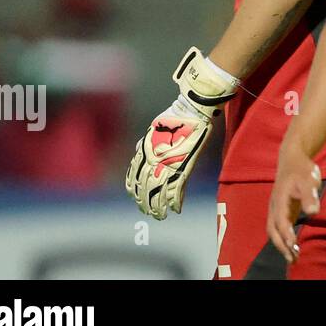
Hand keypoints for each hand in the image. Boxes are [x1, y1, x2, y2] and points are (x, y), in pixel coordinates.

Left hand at [125, 48, 237, 219]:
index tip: (134, 197)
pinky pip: (177, 189)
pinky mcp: (184, 166)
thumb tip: (139, 146)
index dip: (133, 189)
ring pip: (158, 192)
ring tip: (159, 215)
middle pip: (144, 188)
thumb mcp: (154, 127)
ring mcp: (168, 164)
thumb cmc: (175, 116)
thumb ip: (147, 140)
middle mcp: (153, 160)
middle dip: (145, 202)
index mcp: (145, 151)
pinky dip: (176, 201)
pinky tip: (176, 210)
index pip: (133, 176)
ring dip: (158, 206)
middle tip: (147, 212)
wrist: (191, 110)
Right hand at [267, 144, 321, 264]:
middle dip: (282, 246)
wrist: (292, 159)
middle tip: (294, 259)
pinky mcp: (281, 210)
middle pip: (274, 231)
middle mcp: (275, 207)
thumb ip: (310, 196)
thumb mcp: (309, 179)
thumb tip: (313, 212)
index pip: (281, 221)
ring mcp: (276, 209)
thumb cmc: (302, 169)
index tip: (293, 245)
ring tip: (294, 258)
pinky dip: (284, 239)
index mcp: (280, 200)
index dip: (286, 234)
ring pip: (274, 232)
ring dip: (282, 245)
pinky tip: (293, 247)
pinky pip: (279, 229)